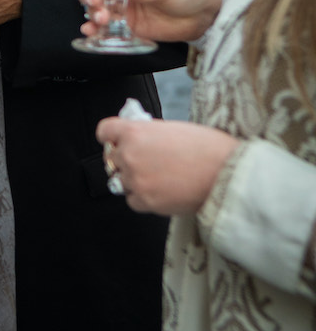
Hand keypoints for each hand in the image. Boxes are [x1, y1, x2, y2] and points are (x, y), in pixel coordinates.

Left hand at [95, 117, 238, 215]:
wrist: (227, 174)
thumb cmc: (209, 148)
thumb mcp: (174, 129)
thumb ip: (149, 133)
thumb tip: (140, 138)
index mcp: (135, 132)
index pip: (105, 131)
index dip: (110, 136)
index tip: (113, 140)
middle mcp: (130, 155)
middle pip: (113, 158)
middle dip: (126, 158)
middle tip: (146, 161)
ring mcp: (136, 180)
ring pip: (120, 181)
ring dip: (133, 179)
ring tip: (157, 177)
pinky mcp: (145, 202)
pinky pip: (132, 200)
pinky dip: (142, 197)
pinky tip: (160, 191)